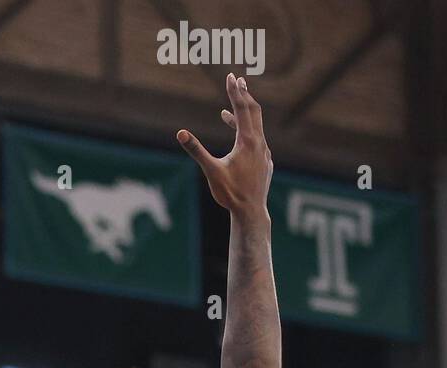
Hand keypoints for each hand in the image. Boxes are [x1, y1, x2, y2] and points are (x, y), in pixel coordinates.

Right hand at [176, 73, 271, 219]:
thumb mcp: (211, 171)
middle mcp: (260, 143)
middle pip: (253, 111)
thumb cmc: (230, 193)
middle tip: (237, 81)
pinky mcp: (265, 162)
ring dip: (243, 116)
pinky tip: (240, 139)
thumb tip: (181, 133)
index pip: (241, 109)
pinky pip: (258, 140)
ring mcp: (264, 153)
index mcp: (247, 141)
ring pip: (256, 127)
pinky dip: (248, 133)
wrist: (251, 211)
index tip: (230, 76)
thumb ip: (196, 150)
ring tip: (227, 113)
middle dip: (244, 96)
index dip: (234, 92)